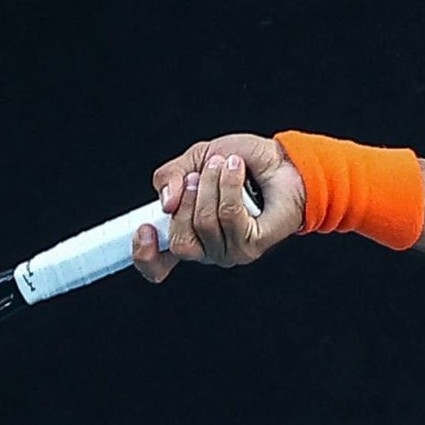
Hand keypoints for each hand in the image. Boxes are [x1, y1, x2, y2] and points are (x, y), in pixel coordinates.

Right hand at [132, 133, 306, 281]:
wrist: (281, 159)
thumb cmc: (241, 162)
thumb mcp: (195, 159)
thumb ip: (170, 177)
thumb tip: (165, 203)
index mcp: (186, 234)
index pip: (156, 265)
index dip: (144, 254)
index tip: (145, 228)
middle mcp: (206, 249)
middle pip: (180, 243)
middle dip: (187, 200)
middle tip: (199, 175)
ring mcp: (229, 251)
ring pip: (205, 224)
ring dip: (211, 184)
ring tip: (224, 165)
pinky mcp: (252, 245)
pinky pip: (230, 216)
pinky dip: (230, 185)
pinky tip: (237, 170)